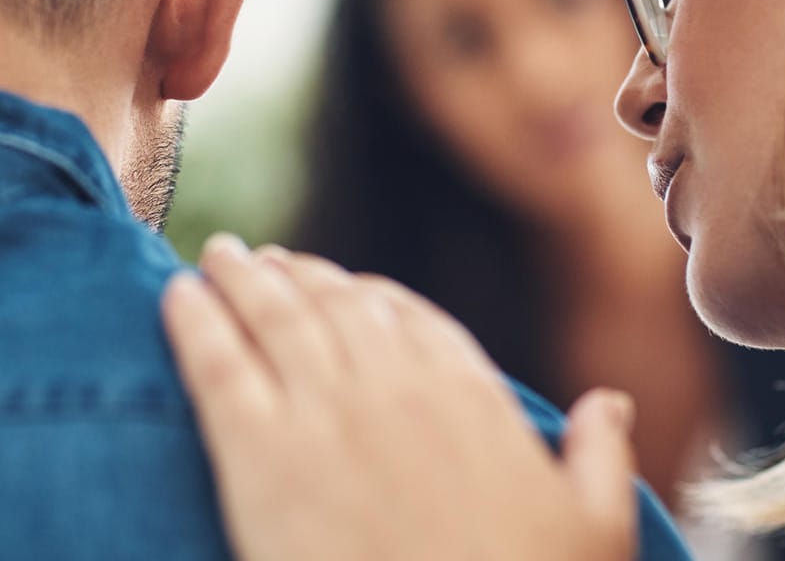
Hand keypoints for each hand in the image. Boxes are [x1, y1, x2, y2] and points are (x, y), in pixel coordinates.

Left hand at [161, 235, 640, 560]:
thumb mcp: (594, 527)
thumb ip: (600, 453)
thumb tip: (610, 402)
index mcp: (467, 395)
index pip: (409, 319)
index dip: (369, 297)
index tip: (345, 286)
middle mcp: (391, 387)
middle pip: (334, 305)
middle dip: (298, 275)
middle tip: (265, 260)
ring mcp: (320, 415)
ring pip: (272, 318)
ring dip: (241, 278)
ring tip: (218, 257)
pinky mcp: (256, 458)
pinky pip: (216, 365)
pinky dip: (193, 322)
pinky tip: (174, 295)